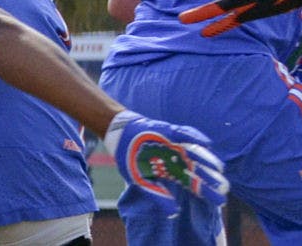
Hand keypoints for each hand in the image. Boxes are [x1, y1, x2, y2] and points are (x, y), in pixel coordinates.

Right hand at [106, 110, 227, 216]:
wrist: (120, 137)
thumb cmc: (131, 160)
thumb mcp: (141, 182)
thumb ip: (157, 196)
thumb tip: (174, 212)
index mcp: (173, 173)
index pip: (194, 184)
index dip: (207, 192)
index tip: (221, 202)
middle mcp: (178, 160)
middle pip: (199, 170)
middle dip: (211, 179)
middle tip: (225, 187)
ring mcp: (176, 146)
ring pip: (196, 153)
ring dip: (208, 160)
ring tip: (220, 168)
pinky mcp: (170, 132)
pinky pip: (186, 134)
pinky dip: (196, 137)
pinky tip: (207, 144)